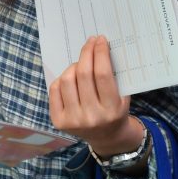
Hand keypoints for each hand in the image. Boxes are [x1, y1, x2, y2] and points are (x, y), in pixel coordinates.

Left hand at [49, 36, 137, 156]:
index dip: (100, 53)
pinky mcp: (58, 121)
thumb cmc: (115, 111)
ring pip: (67, 79)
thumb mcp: (122, 96)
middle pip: (83, 74)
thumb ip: (114, 76)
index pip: (102, 74)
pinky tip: (71, 78)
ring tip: (81, 65)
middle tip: (90, 42)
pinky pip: (55, 89)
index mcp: (111, 110)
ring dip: (74, 66)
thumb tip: (99, 46)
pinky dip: (62, 78)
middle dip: (87, 53)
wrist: (106, 138)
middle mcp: (91, 116)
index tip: (100, 40)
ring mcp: (73, 120)